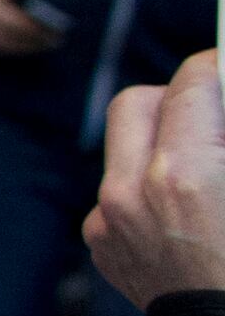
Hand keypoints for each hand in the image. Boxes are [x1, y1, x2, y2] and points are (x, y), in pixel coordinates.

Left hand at [91, 50, 224, 306]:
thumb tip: (221, 98)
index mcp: (182, 176)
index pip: (190, 85)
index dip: (218, 69)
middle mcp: (130, 194)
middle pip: (137, 103)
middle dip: (178, 98)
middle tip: (216, 109)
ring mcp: (108, 223)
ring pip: (125, 149)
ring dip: (164, 143)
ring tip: (206, 163)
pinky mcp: (102, 246)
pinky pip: (120, 193)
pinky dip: (150, 186)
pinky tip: (190, 210)